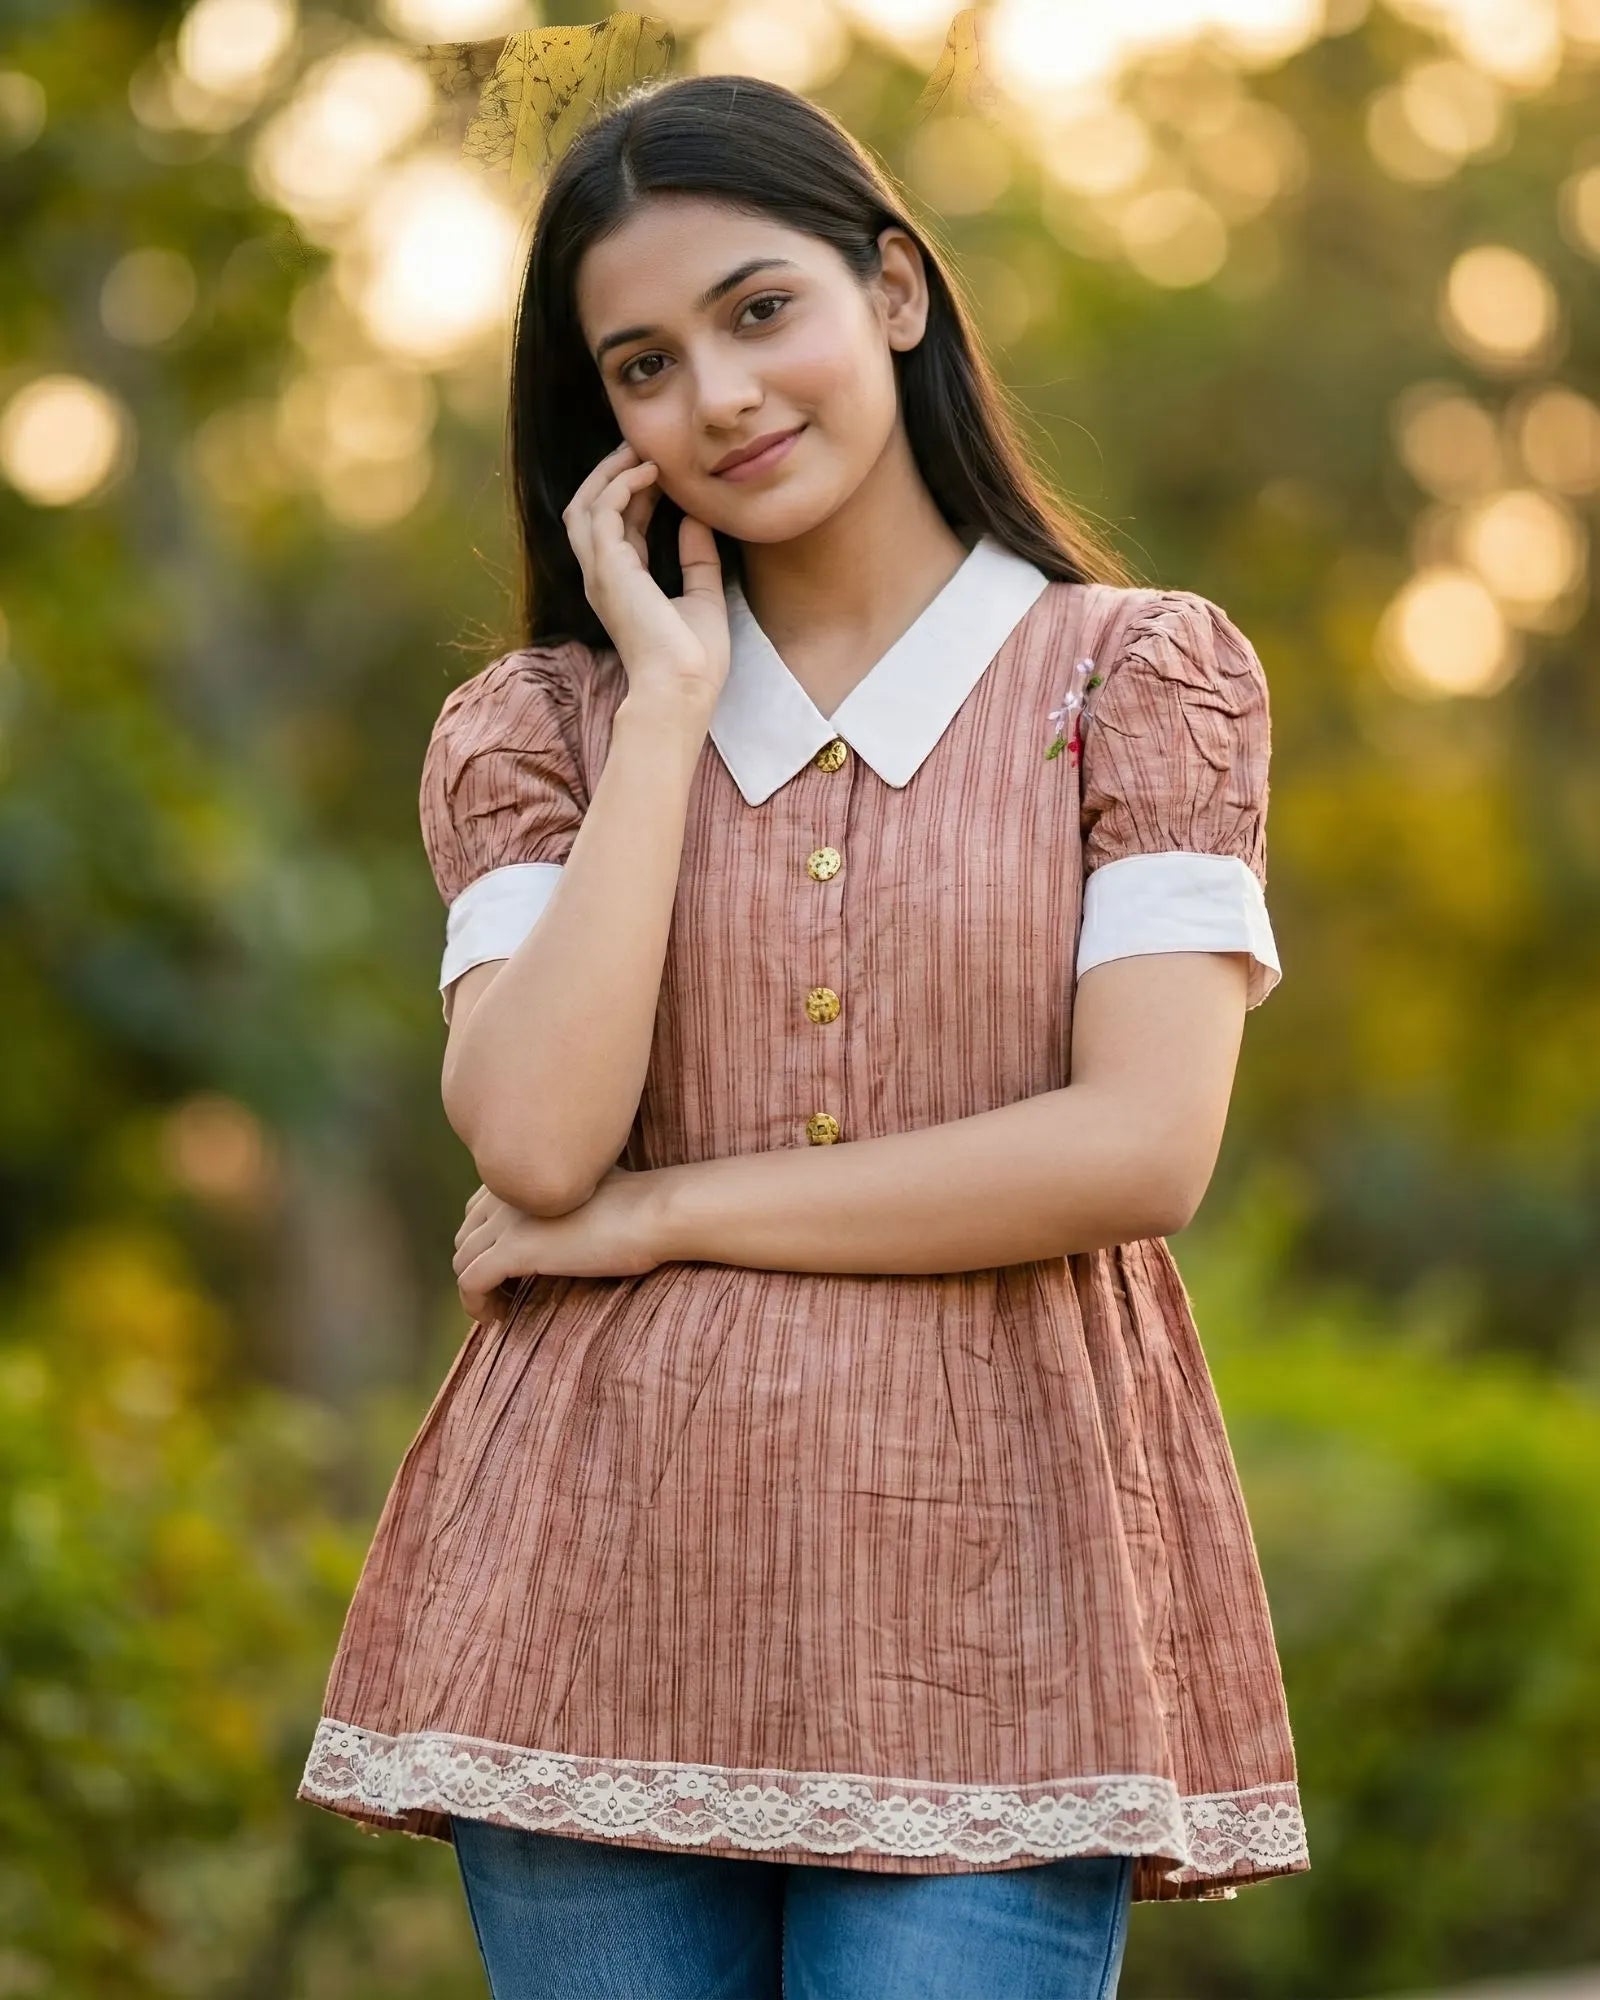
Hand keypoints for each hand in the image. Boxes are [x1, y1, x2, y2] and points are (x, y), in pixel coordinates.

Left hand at [452, 1166, 664, 1324]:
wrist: (654, 1213)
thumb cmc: (639, 1204)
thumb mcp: (591, 1191)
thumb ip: (564, 1200)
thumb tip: (568, 1224)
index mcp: (525, 1175)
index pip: (478, 1209)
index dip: (486, 1242)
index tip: (507, 1269)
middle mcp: (507, 1192)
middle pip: (466, 1236)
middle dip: (477, 1266)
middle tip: (503, 1294)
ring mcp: (506, 1221)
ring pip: (462, 1260)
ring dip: (476, 1290)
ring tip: (501, 1310)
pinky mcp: (513, 1250)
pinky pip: (470, 1282)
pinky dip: (476, 1305)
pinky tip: (498, 1319)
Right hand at [563, 440, 729, 711]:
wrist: (683, 688)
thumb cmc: (693, 659)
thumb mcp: (703, 597)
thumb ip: (697, 558)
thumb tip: (696, 519)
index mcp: (621, 585)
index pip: (616, 525)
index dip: (634, 492)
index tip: (662, 469)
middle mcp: (602, 576)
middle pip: (588, 508)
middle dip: (610, 473)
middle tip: (641, 448)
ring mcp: (600, 572)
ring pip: (584, 504)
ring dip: (610, 472)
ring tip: (641, 451)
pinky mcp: (608, 568)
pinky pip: (602, 510)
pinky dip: (621, 485)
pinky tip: (650, 473)